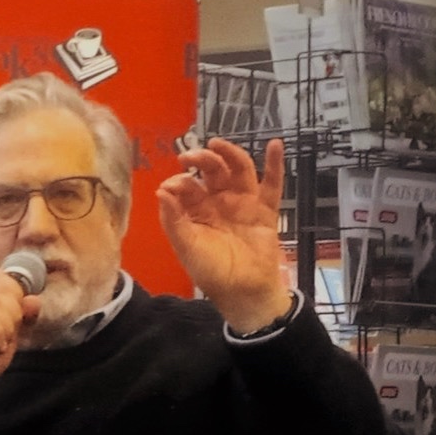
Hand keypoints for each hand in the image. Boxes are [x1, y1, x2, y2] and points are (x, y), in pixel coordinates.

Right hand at [0, 269, 40, 422]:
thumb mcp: (8, 336)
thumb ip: (21, 317)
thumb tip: (34, 299)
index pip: (0, 277)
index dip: (16, 295)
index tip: (15, 320)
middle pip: (0, 288)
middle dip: (13, 314)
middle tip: (7, 336)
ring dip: (5, 327)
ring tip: (0, 343)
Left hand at [156, 138, 293, 332]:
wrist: (244, 291)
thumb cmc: (211, 272)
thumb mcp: (186, 247)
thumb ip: (173, 220)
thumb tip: (160, 192)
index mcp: (195, 211)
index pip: (186, 186)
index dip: (179, 182)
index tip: (172, 185)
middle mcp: (218, 203)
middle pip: (212, 172)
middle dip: (201, 160)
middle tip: (190, 156)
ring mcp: (243, 204)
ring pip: (238, 172)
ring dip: (230, 155)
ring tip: (217, 143)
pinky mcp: (266, 211)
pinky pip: (272, 185)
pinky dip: (274, 165)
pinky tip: (274, 145)